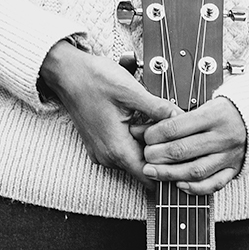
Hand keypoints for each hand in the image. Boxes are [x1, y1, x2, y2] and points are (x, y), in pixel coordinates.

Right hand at [39, 41, 179, 188]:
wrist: (67, 73)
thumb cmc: (93, 79)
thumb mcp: (130, 91)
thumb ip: (157, 108)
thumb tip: (180, 116)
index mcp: (117, 149)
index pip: (149, 176)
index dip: (168, 170)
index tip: (182, 161)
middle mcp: (108, 157)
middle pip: (144, 168)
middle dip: (160, 155)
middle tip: (176, 138)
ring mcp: (102, 153)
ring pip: (134, 159)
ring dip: (148, 147)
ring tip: (158, 126)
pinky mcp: (100, 147)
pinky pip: (123, 151)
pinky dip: (135, 141)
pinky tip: (141, 124)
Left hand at [134, 97, 246, 195]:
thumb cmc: (224, 111)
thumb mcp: (202, 106)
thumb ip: (173, 119)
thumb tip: (141, 130)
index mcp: (214, 115)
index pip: (177, 127)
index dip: (156, 134)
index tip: (146, 137)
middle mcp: (223, 136)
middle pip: (183, 150)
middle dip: (159, 156)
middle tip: (146, 157)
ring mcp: (229, 155)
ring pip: (195, 171)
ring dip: (170, 174)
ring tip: (153, 172)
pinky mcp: (233, 169)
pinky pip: (213, 184)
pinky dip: (194, 188)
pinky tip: (179, 185)